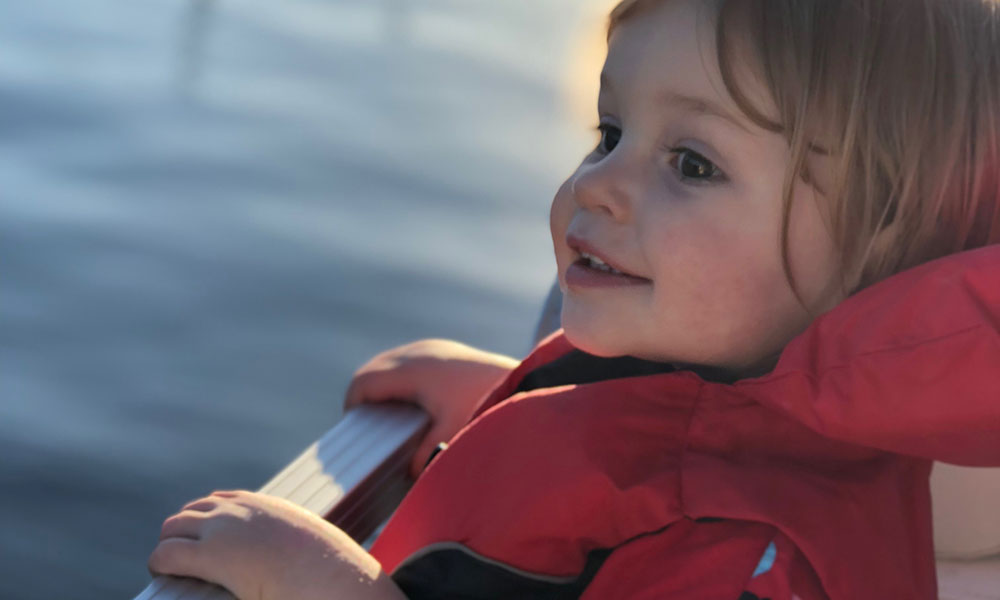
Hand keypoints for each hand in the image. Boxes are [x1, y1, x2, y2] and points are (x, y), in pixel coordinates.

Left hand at [148, 490, 405, 599]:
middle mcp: (239, 510)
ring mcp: (222, 529)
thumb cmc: (328, 570)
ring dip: (170, 543)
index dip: (208, 518)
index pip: (223, 499)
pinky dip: (161, 562)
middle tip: (182, 554)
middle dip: (183, 530)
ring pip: (174, 526)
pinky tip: (162, 573)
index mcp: (265, 506)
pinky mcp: (209, 556)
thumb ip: (295, 544)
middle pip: (193, 510)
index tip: (205, 534)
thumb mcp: (312, 545)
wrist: (329, 574)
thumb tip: (304, 559)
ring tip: (170, 565)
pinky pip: (167, 553)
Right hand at [344, 339, 517, 476]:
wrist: (525, 381)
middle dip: (365, 398)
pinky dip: (401, 381)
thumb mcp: (450, 436)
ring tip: (388, 419)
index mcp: (410, 370)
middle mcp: (416, 352)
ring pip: (390, 364)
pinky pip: (409, 362)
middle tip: (368, 430)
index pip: (363, 383)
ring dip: (384, 388)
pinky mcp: (445, 350)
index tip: (353, 432)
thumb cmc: (485, 407)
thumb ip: (422, 458)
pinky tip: (413, 405)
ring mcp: (432, 348)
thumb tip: (406, 474)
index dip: (353, 407)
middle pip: (372, 371)